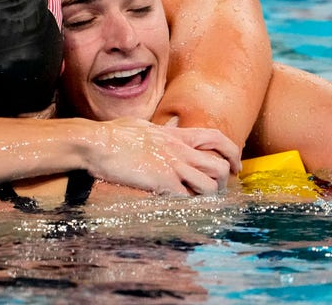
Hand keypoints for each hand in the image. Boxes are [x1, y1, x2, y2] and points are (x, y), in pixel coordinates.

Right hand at [86, 118, 240, 194]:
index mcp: (175, 134)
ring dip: (207, 197)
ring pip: (210, 186)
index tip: (235, 166)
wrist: (97, 142)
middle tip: (216, 191)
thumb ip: (156, 130)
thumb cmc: (112, 134)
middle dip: (223, 182)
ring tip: (196, 201)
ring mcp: (172, 166)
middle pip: (220, 167)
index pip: (216, 138)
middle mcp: (179, 150)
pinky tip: (179, 207)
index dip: (232, 153)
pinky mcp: (162, 182)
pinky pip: (188, 198)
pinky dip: (188, 206)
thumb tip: (158, 129)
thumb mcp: (141, 125)